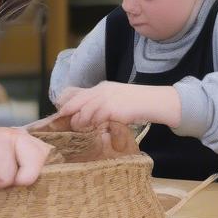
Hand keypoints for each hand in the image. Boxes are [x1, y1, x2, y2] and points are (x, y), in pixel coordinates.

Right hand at [0, 128, 52, 187]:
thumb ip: (16, 158)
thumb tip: (38, 175)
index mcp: (15, 133)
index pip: (44, 151)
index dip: (33, 168)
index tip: (12, 171)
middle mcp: (15, 133)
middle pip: (42, 160)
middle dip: (23, 174)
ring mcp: (8, 141)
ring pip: (28, 173)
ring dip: (6, 180)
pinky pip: (8, 180)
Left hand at [56, 82, 181, 130]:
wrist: (152, 102)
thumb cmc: (136, 103)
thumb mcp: (116, 99)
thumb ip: (101, 105)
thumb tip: (85, 117)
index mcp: (101, 87)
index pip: (74, 94)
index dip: (66, 106)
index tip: (64, 117)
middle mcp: (100, 91)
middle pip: (74, 103)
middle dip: (69, 116)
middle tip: (69, 127)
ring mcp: (105, 99)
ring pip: (82, 113)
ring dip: (81, 124)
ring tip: (84, 130)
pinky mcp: (110, 108)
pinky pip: (94, 119)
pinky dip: (93, 126)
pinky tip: (96, 130)